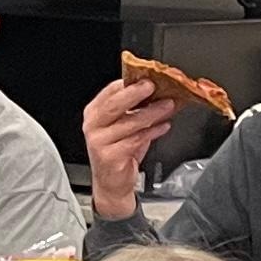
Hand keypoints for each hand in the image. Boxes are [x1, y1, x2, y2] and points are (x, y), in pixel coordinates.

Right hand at [80, 79, 171, 217]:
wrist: (112, 184)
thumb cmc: (120, 152)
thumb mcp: (127, 126)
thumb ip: (137, 109)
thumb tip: (161, 92)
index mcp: (95, 112)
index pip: (111, 91)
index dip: (130, 82)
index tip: (148, 76)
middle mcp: (93, 125)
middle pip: (115, 104)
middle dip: (136, 93)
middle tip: (153, 86)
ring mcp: (99, 141)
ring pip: (129, 122)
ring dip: (151, 112)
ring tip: (167, 106)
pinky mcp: (109, 156)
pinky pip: (135, 140)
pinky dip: (152, 132)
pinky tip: (163, 126)